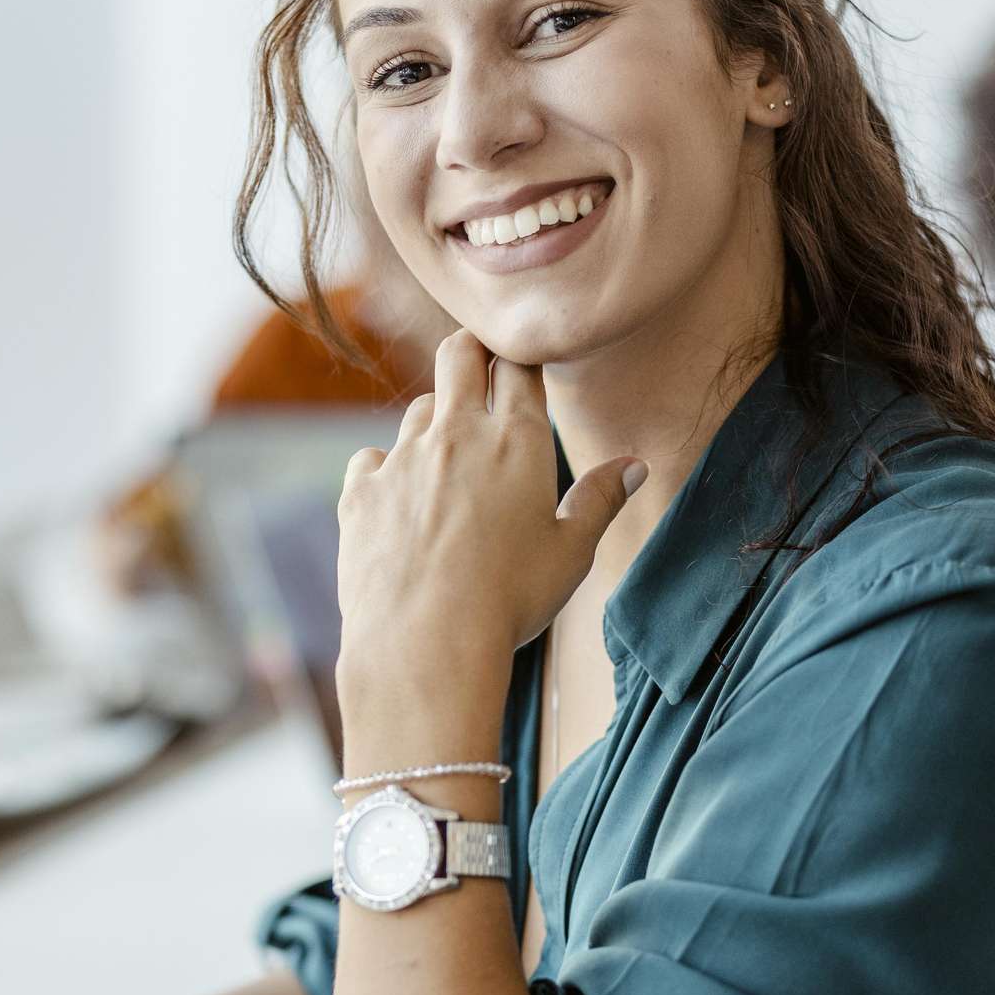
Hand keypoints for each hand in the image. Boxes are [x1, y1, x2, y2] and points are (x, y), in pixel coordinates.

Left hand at [332, 332, 642, 759]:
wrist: (424, 644)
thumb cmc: (510, 600)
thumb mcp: (571, 553)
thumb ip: (600, 500)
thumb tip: (633, 466)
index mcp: (517, 441)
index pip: (519, 366)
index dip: (520, 357)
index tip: (522, 365)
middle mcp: (456, 434)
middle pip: (458, 354)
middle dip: (471, 351)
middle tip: (479, 368)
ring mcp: (402, 458)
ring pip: (419, 409)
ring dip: (437, 423)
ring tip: (451, 463)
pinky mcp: (361, 491)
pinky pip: (372, 458)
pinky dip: (388, 470)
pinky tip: (401, 501)